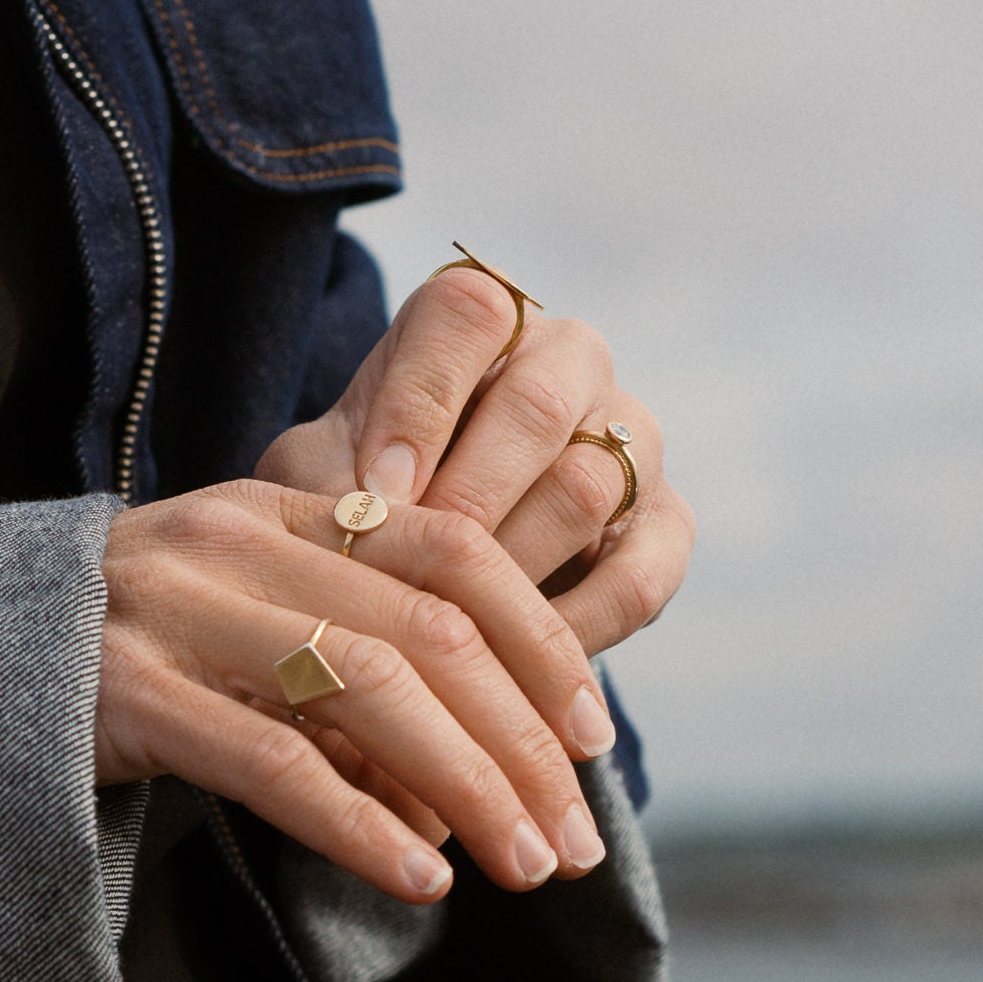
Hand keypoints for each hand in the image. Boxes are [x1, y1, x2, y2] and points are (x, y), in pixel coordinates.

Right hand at [97, 480, 619, 904]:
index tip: (591, 737)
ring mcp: (177, 614)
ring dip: (467, 785)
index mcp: (279, 506)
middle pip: (430, 631)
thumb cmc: (118, 656)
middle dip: (523, 742)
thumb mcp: (239, 623)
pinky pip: (272, 761)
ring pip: (367, 687)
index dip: (538, 642)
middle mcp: (237, 543)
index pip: (450, 552)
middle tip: (579, 840)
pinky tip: (422, 878)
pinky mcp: (128, 696)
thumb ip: (340, 661)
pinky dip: (361, 823)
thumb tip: (472, 777)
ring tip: (528, 869)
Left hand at [256, 261, 694, 653]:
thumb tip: (363, 518)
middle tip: (416, 571)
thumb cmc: (360, 503)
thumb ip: (325, 481)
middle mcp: (568, 360)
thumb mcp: (317, 481)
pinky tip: (509, 666)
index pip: (468, 315)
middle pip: (540, 405)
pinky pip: (638, 577)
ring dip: (513, 568)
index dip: (418, 405)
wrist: (425, 575)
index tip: (374, 494)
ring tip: (451, 627)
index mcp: (478, 322)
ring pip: (590, 488)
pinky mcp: (665, 526)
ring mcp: (631, 438)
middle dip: (468, 500)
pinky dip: (572, 631)